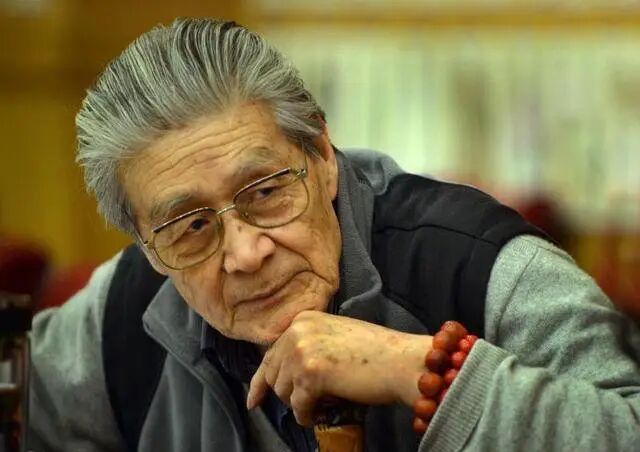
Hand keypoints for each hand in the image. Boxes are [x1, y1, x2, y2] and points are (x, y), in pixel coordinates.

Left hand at [246, 310, 431, 425]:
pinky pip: (298, 406)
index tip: (254, 399)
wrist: (402, 361)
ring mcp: (302, 351)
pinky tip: (320, 415)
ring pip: (283, 392)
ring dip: (301, 404)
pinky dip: (307, 416)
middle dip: (287, 394)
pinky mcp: (311, 375)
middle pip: (272, 375)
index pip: (270, 354)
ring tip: (325, 401)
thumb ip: (308, 345)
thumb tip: (285, 373)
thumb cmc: (376, 352)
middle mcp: (297, 331)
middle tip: (310, 402)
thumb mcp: (334, 336)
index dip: (260, 380)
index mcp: (302, 319)